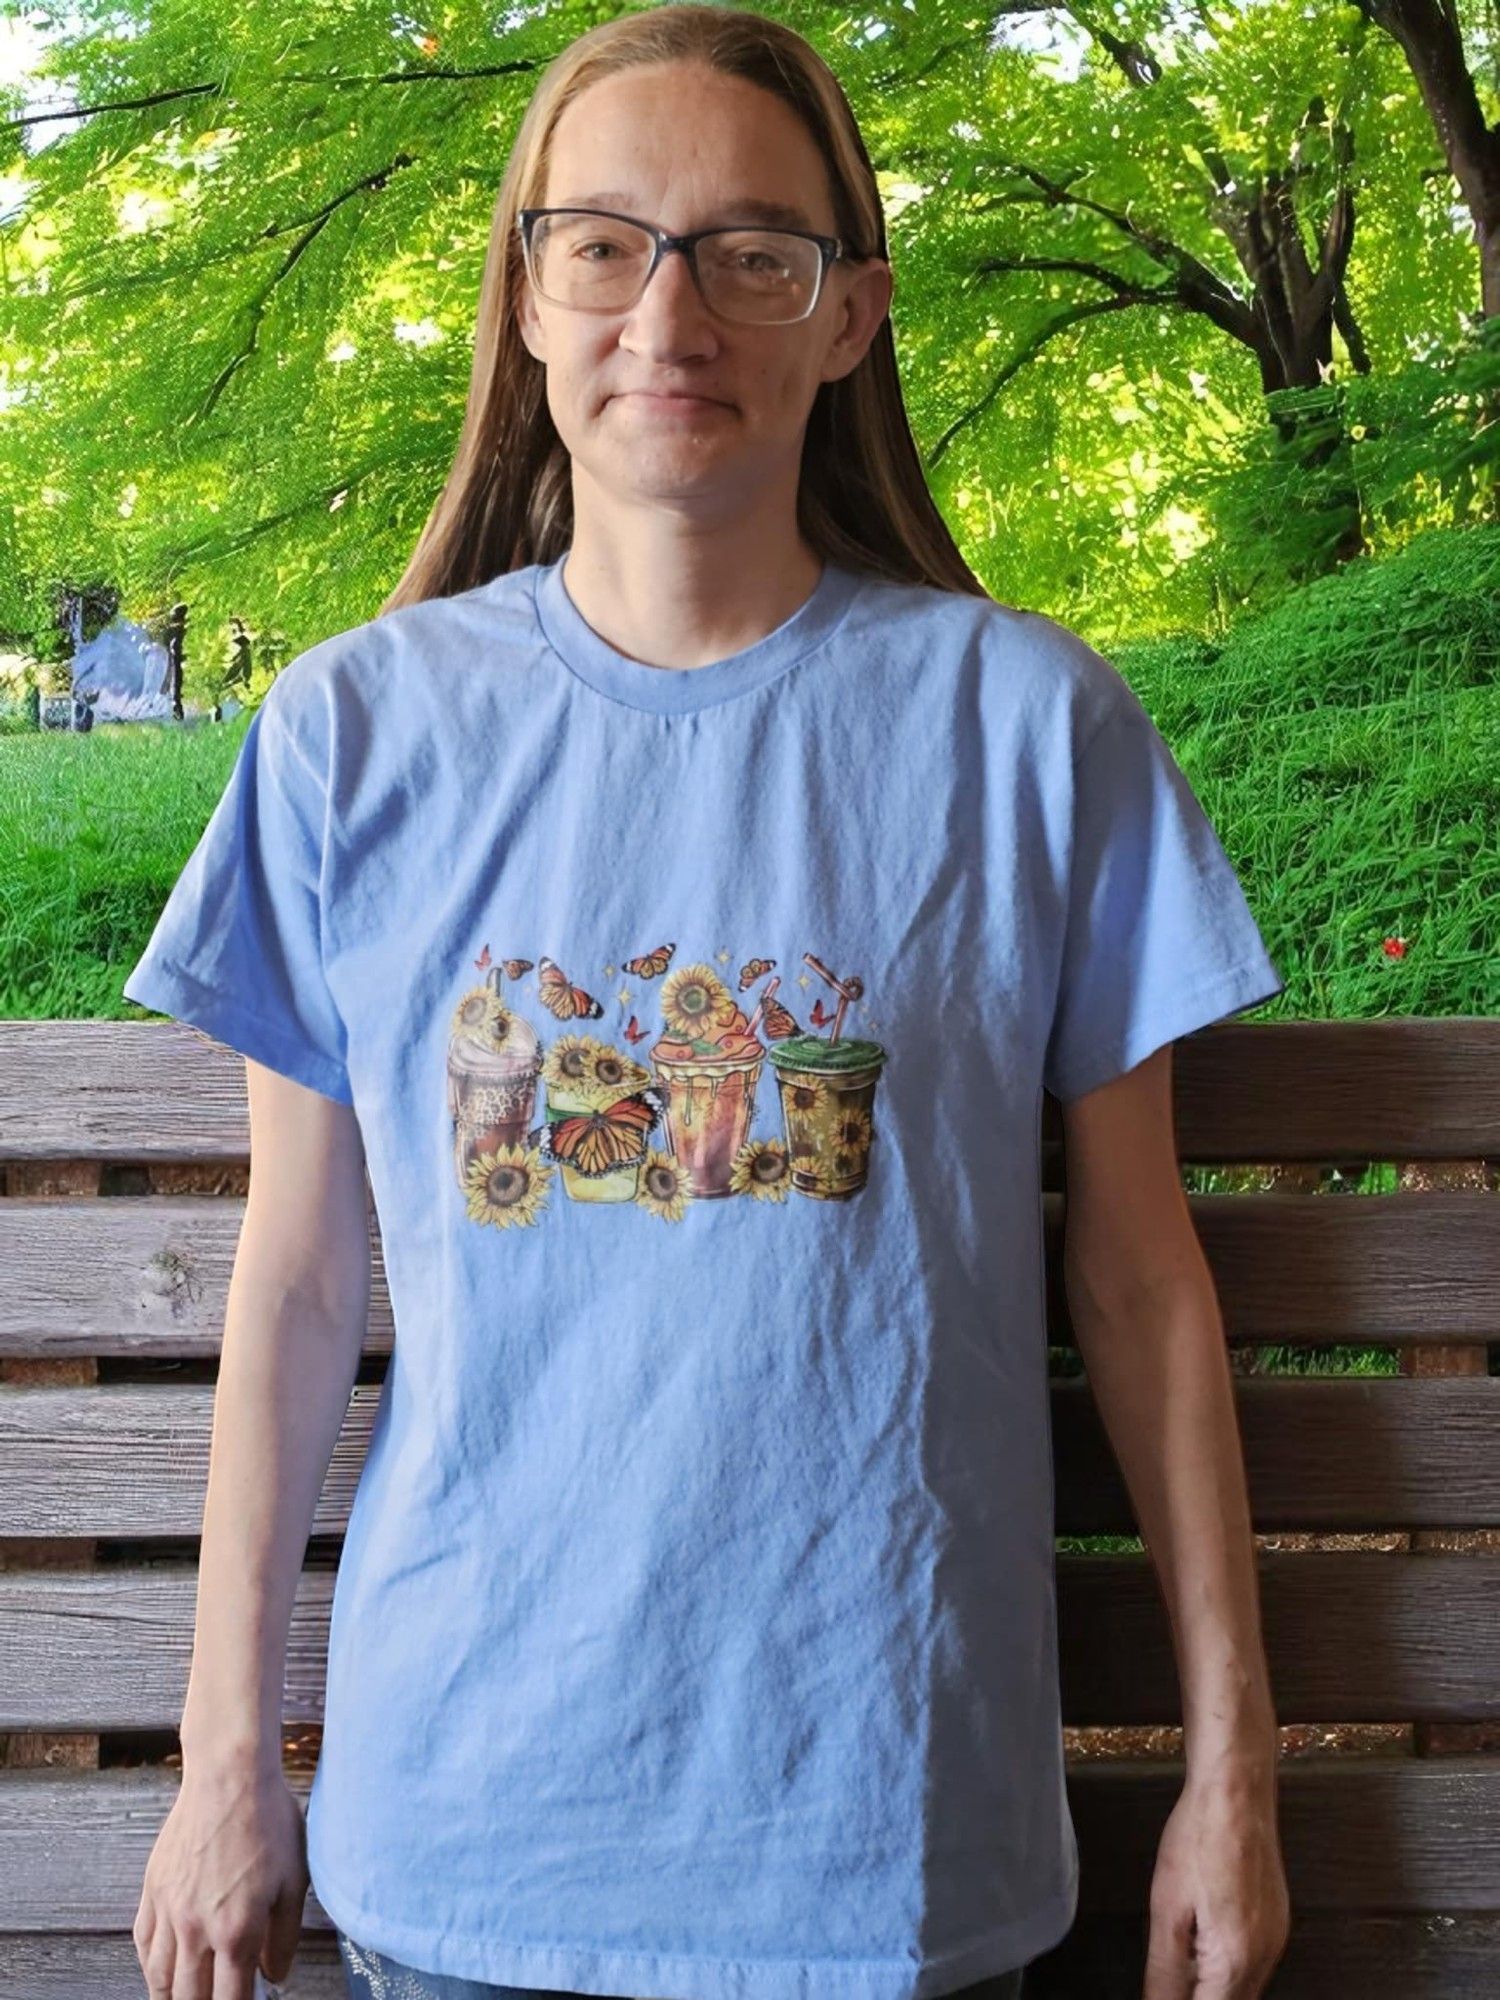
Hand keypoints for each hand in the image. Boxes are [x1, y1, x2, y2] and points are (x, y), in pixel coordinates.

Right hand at [133, 1755, 308, 1998]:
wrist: (230, 1774)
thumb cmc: (269, 1821)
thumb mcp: (296, 1880)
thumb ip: (285, 1937)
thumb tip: (275, 1977)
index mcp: (236, 1932)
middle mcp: (195, 1929)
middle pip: (189, 1998)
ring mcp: (169, 1911)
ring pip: (158, 1979)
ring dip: (171, 1997)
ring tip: (186, 1998)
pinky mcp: (153, 1890)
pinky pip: (143, 1944)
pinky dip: (150, 1966)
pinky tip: (161, 1969)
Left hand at [1142, 1768, 1289, 1996]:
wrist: (1236, 1790)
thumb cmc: (1201, 1837)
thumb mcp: (1166, 1910)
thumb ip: (1164, 1972)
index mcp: (1236, 1961)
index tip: (1163, 1993)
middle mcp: (1265, 1958)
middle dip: (1199, 1997)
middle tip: (1168, 1983)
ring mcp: (1276, 1939)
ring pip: (1245, 1990)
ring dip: (1212, 1987)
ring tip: (1181, 1966)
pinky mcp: (1277, 1921)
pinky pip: (1253, 1964)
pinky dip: (1227, 1968)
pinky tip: (1203, 1945)